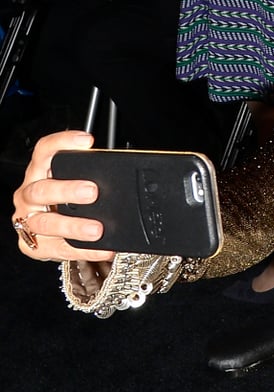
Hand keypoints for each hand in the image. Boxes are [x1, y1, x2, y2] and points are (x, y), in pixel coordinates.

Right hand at [11, 131, 114, 262]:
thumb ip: (91, 174)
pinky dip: (82, 250)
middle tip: (92, 192)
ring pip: (46, 223)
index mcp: (39, 173)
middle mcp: (29, 194)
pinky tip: (101, 249)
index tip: (87, 141)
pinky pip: (58, 249)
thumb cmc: (67, 200)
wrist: (50, 233)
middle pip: (42, 189)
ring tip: (97, 229)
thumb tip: (125, 173)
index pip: (45, 151)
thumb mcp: (75, 181)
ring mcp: (29, 221)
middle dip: (67, 191)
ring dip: (73, 226)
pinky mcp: (34, 246)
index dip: (63, 143)